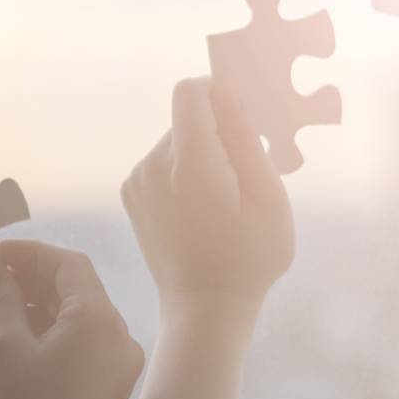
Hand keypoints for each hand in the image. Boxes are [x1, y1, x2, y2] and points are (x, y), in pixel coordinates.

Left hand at [121, 77, 291, 306]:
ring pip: (175, 143)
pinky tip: (203, 208)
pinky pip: (162, 165)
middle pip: (185, 120)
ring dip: (202, 156)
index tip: (242, 117)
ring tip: (224, 199)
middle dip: (216, 133)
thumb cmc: (249, 255)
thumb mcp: (267, 195)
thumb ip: (245, 138)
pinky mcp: (132, 196)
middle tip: (243, 174)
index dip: (218, 92)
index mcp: (188, 161)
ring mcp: (136, 181)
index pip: (189, 93)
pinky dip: (184, 174)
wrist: (205, 305)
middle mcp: (151, 165)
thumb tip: (227, 94)